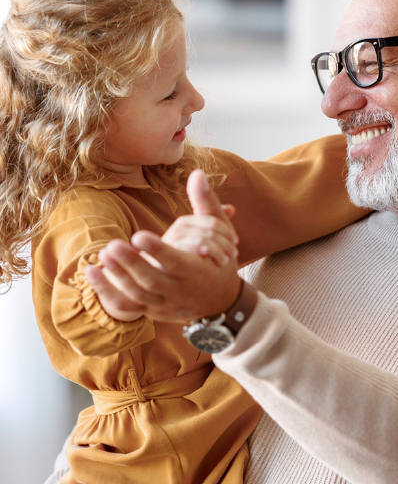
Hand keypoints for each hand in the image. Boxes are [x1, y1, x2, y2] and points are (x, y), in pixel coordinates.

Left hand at [85, 170, 240, 321]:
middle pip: (152, 281)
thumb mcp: (221, 234)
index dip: (157, 250)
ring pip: (138, 295)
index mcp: (197, 271)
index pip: (176, 263)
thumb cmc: (219, 262)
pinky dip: (107, 292)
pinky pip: (126, 307)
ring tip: (102, 253)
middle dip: (131, 264)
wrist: (219, 302)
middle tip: (111, 245)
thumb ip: (206, 203)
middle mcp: (180, 291)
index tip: (138, 235)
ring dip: (117, 277)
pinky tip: (91, 272)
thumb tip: (197, 173)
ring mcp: (164, 303)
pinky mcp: (151, 310)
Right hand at [162, 205, 238, 267]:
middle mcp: (177, 230)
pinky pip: (186, 250)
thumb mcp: (207, 242)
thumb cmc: (192, 260)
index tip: (236, 241)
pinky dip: (199, 252)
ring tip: (225, 261)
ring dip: (216, 249)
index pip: (211, 220)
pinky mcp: (165, 256)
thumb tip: (231, 209)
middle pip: (206, 230)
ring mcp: (170, 243)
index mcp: (187, 223)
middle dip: (223, 242)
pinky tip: (208, 258)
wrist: (172, 283)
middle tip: (233, 253)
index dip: (226, 230)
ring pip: (199, 239)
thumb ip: (217, 225)